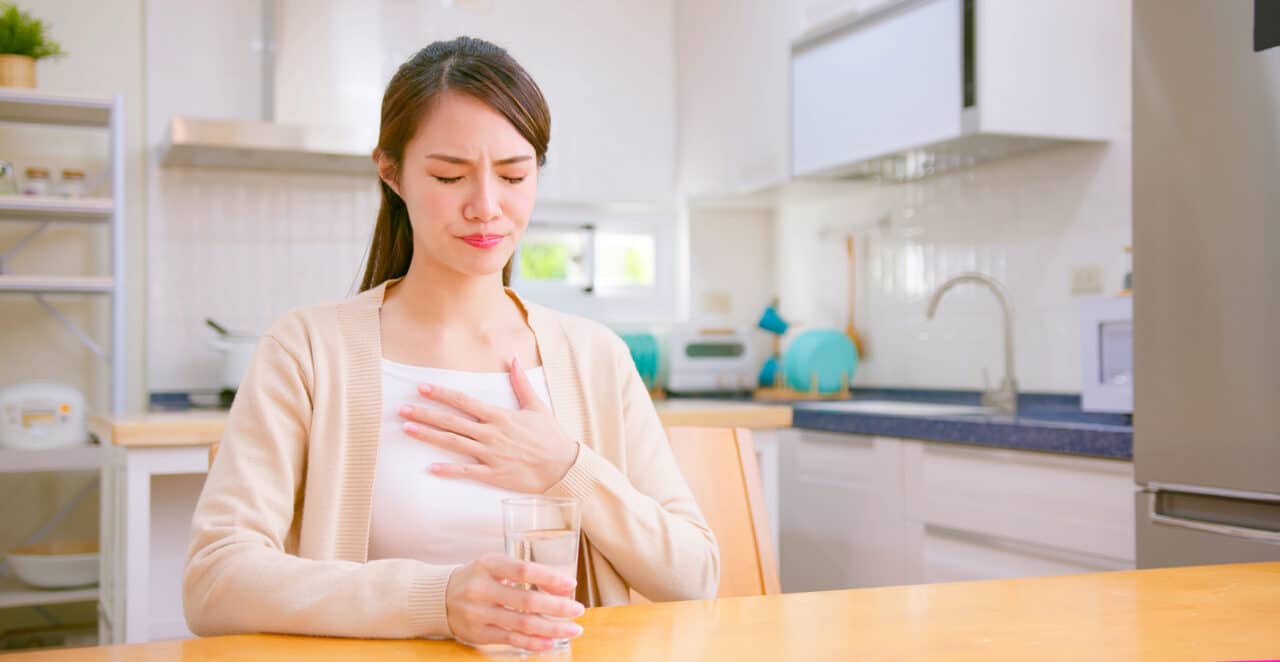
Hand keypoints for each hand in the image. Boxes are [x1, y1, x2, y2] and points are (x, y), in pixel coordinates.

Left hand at [399, 355, 579, 492]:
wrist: (564, 466)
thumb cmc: (550, 436)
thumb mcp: (536, 406)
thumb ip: (521, 383)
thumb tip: (513, 358)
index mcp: (499, 416)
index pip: (464, 401)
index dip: (441, 394)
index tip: (421, 387)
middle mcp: (492, 433)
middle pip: (452, 421)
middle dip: (426, 414)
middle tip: (402, 409)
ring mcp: (491, 454)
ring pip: (454, 443)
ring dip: (429, 436)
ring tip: (407, 430)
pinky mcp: (495, 474)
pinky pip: (468, 472)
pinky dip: (449, 470)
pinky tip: (430, 468)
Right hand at [446, 553, 584, 650]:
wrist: (439, 597)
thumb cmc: (477, 578)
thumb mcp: (494, 564)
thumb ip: (522, 571)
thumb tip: (560, 585)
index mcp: (488, 565)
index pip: (523, 570)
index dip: (549, 577)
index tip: (571, 584)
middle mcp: (481, 589)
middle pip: (526, 600)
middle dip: (557, 607)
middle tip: (577, 610)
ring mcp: (478, 613)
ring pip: (522, 624)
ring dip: (552, 628)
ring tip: (572, 629)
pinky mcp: (478, 633)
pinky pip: (511, 639)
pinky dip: (533, 642)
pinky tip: (551, 642)